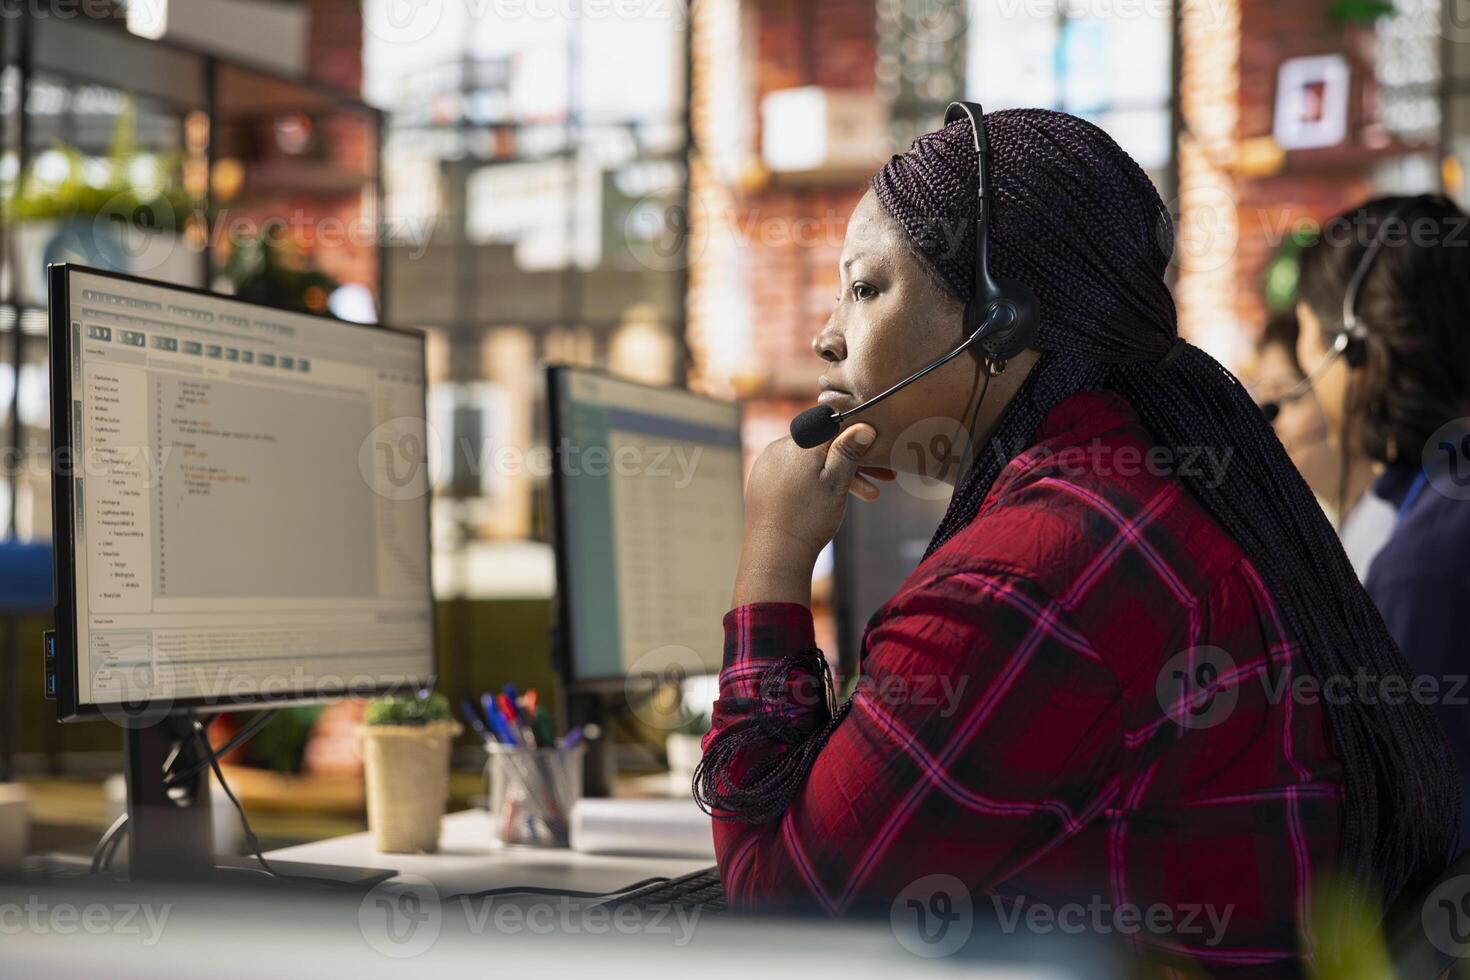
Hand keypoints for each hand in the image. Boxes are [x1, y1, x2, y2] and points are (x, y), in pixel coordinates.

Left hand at [732, 423, 895, 605]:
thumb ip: (849, 450)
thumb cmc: (809, 519)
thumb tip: (864, 424)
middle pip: (824, 447)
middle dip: (855, 462)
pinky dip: (816, 482)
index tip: (883, 457)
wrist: (775, 554)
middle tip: (884, 480)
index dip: (863, 440)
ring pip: (811, 462)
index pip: (836, 429)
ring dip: (839, 476)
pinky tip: (833, 497)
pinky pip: (795, 474)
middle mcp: (778, 448)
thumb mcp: (837, 482)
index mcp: (799, 442)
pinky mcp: (762, 483)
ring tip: (868, 496)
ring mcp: (767, 466)